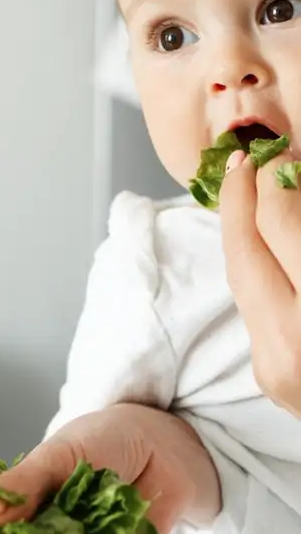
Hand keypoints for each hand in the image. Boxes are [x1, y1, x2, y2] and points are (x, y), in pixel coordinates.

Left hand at [221, 148, 300, 415]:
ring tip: (247, 193)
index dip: (274, 180)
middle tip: (247, 161)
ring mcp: (275, 366)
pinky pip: (252, 309)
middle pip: (243, 250)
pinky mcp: (269, 377)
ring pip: (238, 280)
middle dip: (239, 198)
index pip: (279, 224)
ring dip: (240, 232)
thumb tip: (296, 178)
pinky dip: (255, 269)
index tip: (281, 156)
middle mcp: (294, 339)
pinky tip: (263, 245)